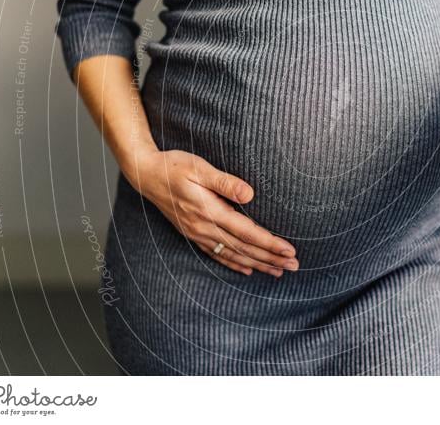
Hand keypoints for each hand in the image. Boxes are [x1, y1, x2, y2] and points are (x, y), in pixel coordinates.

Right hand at [121, 148, 298, 276]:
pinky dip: (234, 264)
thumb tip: (250, 194)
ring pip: (233, 255)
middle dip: (270, 259)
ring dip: (257, 264)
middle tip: (294, 267)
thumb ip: (225, 182)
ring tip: (278, 272)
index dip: (270, 243)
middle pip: (244, 248)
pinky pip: (217, 254)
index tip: (289, 251)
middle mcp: (204, 228)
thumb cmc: (174, 166)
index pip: (247, 233)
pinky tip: (248, 269)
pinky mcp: (193, 233)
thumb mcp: (200, 168)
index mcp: (210, 212)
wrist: (146, 175)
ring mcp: (198, 233)